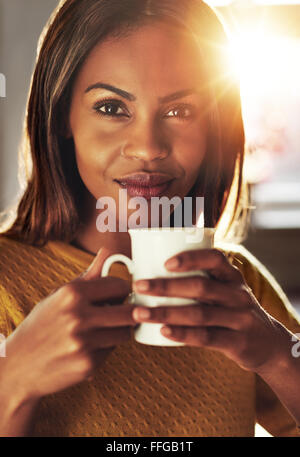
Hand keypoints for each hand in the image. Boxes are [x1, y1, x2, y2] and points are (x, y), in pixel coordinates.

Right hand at [2, 247, 135, 404]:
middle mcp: (79, 316)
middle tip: (122, 313)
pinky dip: (106, 349)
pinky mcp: (88, 364)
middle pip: (129, 311)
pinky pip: (112, 351)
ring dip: (118, 331)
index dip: (122, 290)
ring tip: (102, 330)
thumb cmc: (42, 325)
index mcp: (72, 293)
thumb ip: (89, 276)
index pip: (119, 285)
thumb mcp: (60, 295)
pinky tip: (89, 348)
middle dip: (130, 312)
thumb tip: (108, 251)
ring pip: (125, 333)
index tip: (118, 296)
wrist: (19, 364)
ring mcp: (84, 342)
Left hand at [132, 249, 288, 372]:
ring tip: (140, 313)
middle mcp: (238, 294)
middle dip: (166, 286)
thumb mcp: (225, 292)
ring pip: (200, 313)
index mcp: (232, 277)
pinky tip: (163, 332)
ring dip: (166, 312)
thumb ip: (199, 282)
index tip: (165, 263)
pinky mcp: (239, 342)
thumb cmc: (233, 312)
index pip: (215, 259)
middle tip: (138, 286)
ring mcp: (240, 319)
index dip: (191, 258)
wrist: (270, 345)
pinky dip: (183, 334)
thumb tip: (151, 272)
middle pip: (201, 287)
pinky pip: (207, 337)